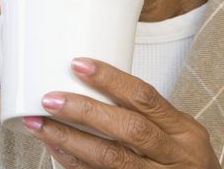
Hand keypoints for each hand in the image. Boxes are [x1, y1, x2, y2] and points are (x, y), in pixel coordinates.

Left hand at [24, 58, 219, 167]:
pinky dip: (74, 163)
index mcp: (183, 131)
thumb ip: (144, 114)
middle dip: (85, 112)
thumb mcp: (177, 134)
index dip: (111, 79)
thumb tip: (88, 83)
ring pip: (111, 159)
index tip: (78, 64)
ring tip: (39, 125)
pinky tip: (54, 149)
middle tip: (50, 99)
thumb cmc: (184, 163)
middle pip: (128, 129)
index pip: (146, 98)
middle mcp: (174, 156)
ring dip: (70, 140)